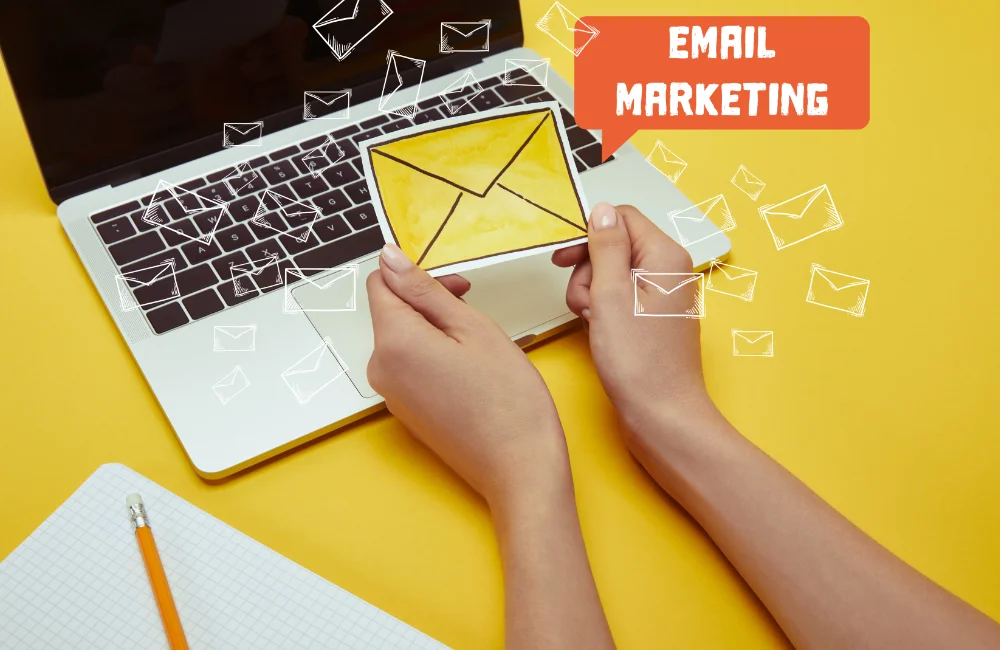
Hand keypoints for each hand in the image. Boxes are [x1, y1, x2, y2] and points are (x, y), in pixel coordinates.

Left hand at [367, 244, 571, 509]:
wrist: (519, 468)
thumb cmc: (507, 400)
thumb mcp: (472, 327)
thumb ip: (425, 290)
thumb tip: (389, 258)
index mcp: (393, 343)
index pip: (380, 283)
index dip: (416, 274)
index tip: (454, 283)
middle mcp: (380, 369)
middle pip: (391, 311)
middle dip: (428, 301)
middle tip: (474, 307)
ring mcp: (391, 393)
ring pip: (403, 338)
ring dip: (435, 327)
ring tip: (477, 342)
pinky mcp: (405, 410)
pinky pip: (411, 365)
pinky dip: (435, 354)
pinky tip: (470, 367)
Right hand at [552, 203, 715, 441]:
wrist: (661, 416)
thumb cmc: (639, 361)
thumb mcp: (611, 294)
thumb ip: (605, 247)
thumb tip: (601, 209)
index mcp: (665, 256)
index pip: (621, 219)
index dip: (588, 235)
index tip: (563, 259)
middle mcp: (668, 271)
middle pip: (613, 246)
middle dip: (588, 271)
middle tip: (587, 303)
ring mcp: (660, 296)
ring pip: (611, 274)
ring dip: (591, 294)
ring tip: (593, 322)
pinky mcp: (651, 318)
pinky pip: (618, 298)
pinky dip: (601, 310)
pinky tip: (599, 331)